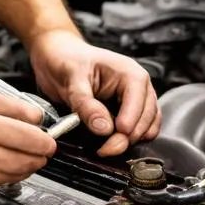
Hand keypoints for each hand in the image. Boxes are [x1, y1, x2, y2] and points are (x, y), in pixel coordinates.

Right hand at [0, 86, 57, 195]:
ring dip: (29, 163)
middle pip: (23, 155)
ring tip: (28, 153)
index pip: (22, 131)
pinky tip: (5, 161)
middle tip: (45, 146)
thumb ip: (4, 103)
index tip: (48, 133)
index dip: (42, 135)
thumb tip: (35, 117)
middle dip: (41, 151)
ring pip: (16, 172)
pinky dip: (10, 172)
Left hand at [27, 28, 159, 156]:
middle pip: (147, 119)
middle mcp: (138, 87)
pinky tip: (109, 142)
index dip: (128, 124)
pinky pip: (138, 130)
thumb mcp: (72, 80)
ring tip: (105, 147)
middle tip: (104, 150)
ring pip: (147, 128)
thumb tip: (105, 129)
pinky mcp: (128, 111)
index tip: (111, 140)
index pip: (140, 103)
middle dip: (127, 138)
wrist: (57, 55)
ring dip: (129, 141)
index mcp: (130, 73)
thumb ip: (86, 105)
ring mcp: (136, 99)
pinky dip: (128, 140)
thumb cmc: (65, 60)